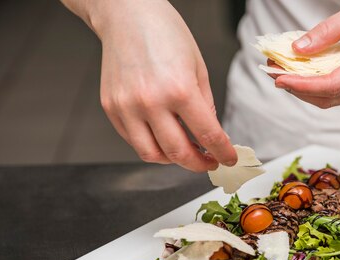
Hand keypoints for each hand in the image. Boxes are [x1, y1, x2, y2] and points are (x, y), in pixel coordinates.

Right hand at [90, 0, 236, 170]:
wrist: (127, 14)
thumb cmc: (164, 33)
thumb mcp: (198, 68)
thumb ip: (206, 106)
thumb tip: (211, 135)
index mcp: (179, 89)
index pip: (208, 136)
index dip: (223, 153)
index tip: (228, 159)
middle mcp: (150, 102)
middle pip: (179, 153)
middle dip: (199, 164)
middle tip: (209, 162)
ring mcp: (127, 107)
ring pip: (152, 154)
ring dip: (173, 160)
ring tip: (185, 151)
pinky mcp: (111, 107)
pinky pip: (133, 140)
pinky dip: (151, 144)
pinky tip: (163, 134)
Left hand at [272, 0, 339, 108]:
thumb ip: (326, 32)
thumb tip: (297, 49)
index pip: (333, 86)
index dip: (303, 86)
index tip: (279, 78)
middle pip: (328, 98)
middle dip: (297, 89)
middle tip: (272, 73)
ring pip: (330, 99)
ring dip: (303, 90)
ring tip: (280, 73)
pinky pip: (336, 92)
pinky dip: (314, 86)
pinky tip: (299, 73)